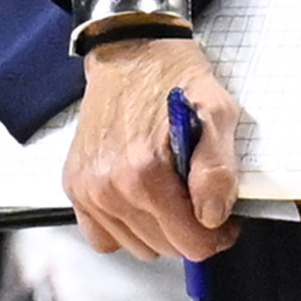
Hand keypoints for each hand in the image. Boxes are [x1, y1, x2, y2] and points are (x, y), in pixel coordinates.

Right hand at [66, 38, 238, 261]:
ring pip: (137, 247)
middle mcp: (109, 188)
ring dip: (160, 231)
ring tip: (173, 194)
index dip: (217, 235)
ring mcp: (87, 191)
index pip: (191, 243)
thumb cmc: (176, 79)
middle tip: (203, 201)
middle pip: (165, 248)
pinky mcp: (75, 188)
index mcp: (144, 173)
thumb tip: (213, 216)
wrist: (132, 53)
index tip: (225, 219)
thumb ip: (218, 168)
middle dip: (192, 232)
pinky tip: (142, 200)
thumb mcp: (217, 110)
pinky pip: (104, 237)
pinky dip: (126, 229)